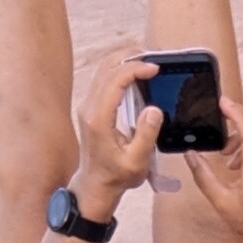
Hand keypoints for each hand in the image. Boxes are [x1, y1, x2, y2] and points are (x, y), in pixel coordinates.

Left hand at [70, 52, 162, 217]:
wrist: (96, 185)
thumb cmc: (117, 176)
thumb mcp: (136, 162)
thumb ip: (146, 135)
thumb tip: (154, 109)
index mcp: (98, 118)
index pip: (115, 80)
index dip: (136, 69)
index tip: (155, 69)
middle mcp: (89, 107)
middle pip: (106, 67)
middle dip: (130, 57)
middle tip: (153, 57)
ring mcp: (88, 105)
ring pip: (103, 69)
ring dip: (124, 61)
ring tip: (146, 61)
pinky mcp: (91, 106)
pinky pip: (103, 79)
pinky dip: (120, 70)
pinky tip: (135, 73)